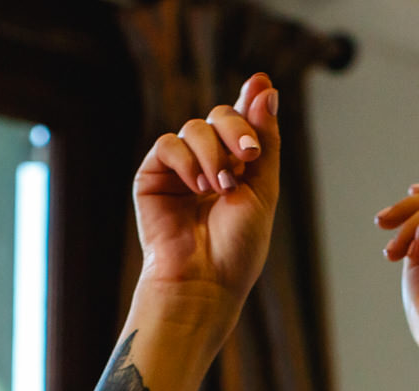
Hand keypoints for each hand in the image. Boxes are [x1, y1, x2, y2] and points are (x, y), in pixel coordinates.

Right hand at [134, 72, 281, 314]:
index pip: (242, 121)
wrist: (205, 280)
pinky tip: (196, 187)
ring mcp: (179, 168)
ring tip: (220, 187)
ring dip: (213, 152)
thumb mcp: (263, 188)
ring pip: (195, 127)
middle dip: (237, 130)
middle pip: (221, 115)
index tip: (261, 82)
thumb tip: (266, 87)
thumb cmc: (238, 246)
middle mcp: (208, 162)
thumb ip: (265, 139)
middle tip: (248, 156)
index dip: (250, 100)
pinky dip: (185, 160)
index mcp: (237, 166)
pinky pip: (168, 144)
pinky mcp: (153, 177)